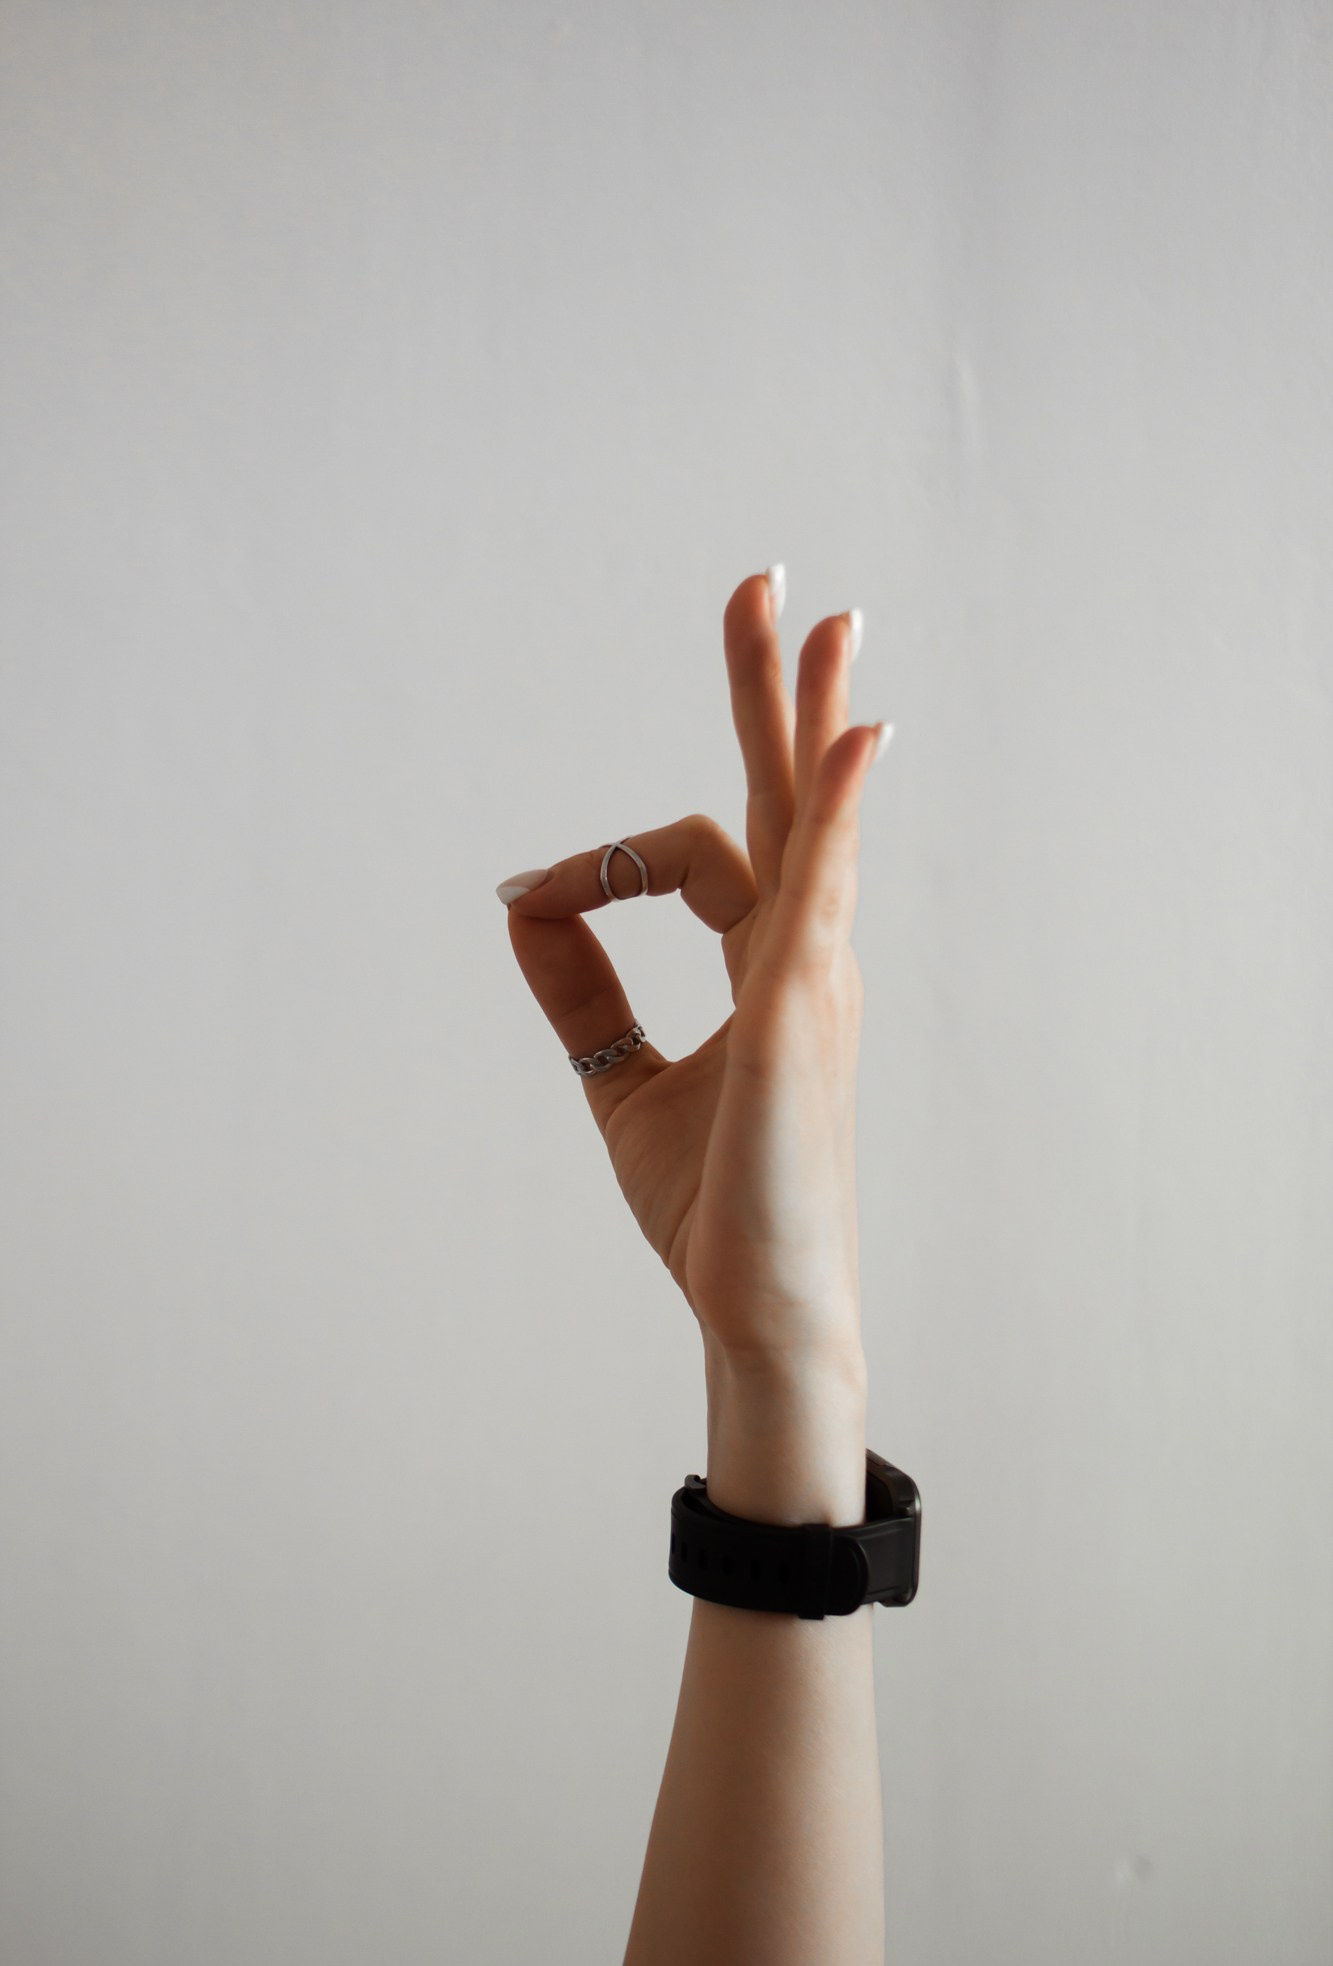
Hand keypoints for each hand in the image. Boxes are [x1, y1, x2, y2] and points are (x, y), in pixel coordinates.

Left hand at [498, 570, 889, 1377]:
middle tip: (771, 587)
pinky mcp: (799, 1014)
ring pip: (814, 818)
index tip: (527, 892)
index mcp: (767, 967)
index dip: (600, 861)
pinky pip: (820, 889)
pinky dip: (839, 807)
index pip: (700, 855)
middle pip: (790, 795)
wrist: (758, 1309)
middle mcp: (805, 957)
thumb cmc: (716, 1208)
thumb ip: (579, 992)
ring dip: (810, 711)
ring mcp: (815, 980)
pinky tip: (854, 736)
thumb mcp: (619, 1078)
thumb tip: (518, 900)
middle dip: (774, 690)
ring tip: (820, 616)